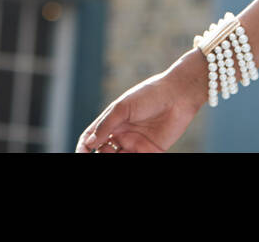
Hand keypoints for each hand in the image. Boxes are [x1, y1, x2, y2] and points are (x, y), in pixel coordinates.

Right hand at [74, 52, 206, 152]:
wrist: (178, 95)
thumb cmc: (149, 95)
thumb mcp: (123, 107)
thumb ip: (106, 124)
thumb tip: (89, 143)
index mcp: (113, 120)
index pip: (92, 137)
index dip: (84, 147)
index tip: (80, 154)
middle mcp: (122, 133)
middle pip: (103, 151)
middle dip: (99, 155)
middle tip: (104, 154)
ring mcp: (136, 143)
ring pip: (118, 158)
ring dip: (113, 160)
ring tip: (117, 155)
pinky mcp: (151, 151)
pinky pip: (137, 162)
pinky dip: (129, 162)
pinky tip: (128, 156)